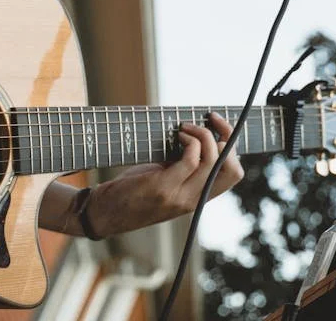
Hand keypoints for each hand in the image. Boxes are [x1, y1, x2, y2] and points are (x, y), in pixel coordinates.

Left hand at [85, 112, 243, 236]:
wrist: (102, 214)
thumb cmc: (129, 194)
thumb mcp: (163, 182)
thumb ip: (181, 168)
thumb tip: (194, 138)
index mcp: (196, 199)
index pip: (233, 175)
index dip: (233, 148)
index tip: (218, 128)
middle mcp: (193, 201)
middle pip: (232, 169)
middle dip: (227, 136)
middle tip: (211, 120)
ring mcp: (180, 196)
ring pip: (213, 161)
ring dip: (203, 135)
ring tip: (185, 128)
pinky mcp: (163, 187)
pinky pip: (190, 160)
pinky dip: (189, 142)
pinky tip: (177, 136)